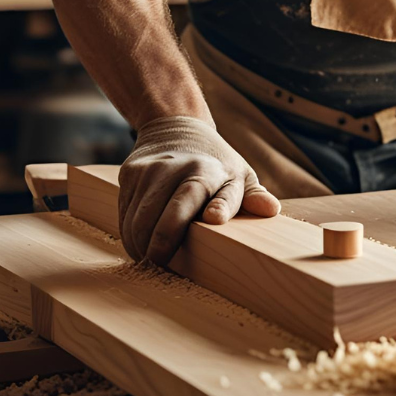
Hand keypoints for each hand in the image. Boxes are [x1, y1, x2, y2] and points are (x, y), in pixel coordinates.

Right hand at [118, 115, 280, 264]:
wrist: (175, 127)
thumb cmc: (215, 162)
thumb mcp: (239, 174)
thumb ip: (252, 196)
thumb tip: (271, 210)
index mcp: (208, 170)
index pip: (200, 193)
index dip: (210, 208)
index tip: (214, 221)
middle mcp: (175, 168)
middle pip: (160, 218)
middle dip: (159, 249)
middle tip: (163, 268)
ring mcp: (149, 171)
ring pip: (137, 222)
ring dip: (140, 247)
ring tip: (151, 259)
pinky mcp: (130, 174)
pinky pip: (124, 215)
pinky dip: (130, 235)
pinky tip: (141, 241)